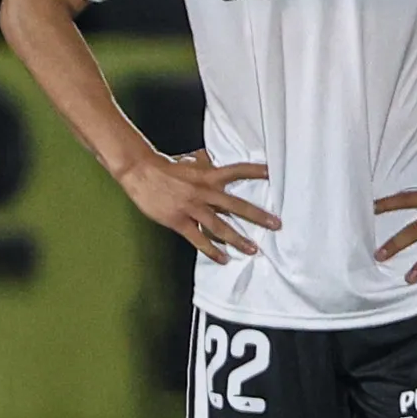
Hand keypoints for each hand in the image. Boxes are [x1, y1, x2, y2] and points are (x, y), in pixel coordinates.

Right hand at [118, 150, 277, 264]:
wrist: (140, 172)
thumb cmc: (166, 167)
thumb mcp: (191, 163)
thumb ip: (205, 165)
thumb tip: (210, 158)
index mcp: (209, 175)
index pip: (237, 171)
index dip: (255, 171)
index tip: (273, 173)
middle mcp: (204, 192)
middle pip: (236, 205)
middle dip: (258, 216)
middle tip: (276, 225)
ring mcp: (192, 208)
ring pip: (220, 226)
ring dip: (238, 239)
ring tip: (253, 249)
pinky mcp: (179, 221)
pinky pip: (198, 239)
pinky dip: (212, 250)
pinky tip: (224, 259)